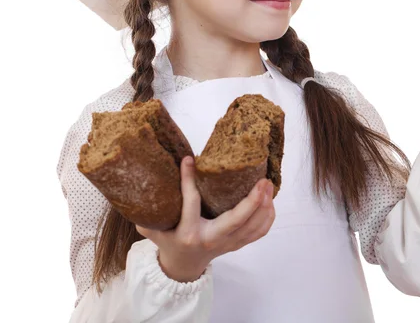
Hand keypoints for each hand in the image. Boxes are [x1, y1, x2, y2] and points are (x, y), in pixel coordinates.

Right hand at [135, 156, 275, 282]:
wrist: (182, 267)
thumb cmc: (168, 241)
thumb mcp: (153, 229)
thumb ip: (146, 212)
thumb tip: (140, 182)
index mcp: (188, 233)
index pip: (190, 204)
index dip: (189, 181)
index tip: (189, 160)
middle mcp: (211, 239)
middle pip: (236, 221)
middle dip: (252, 201)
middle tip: (262, 180)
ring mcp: (227, 244)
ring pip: (252, 227)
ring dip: (264, 206)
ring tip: (269, 185)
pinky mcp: (237, 244)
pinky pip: (258, 233)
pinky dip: (267, 218)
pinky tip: (270, 201)